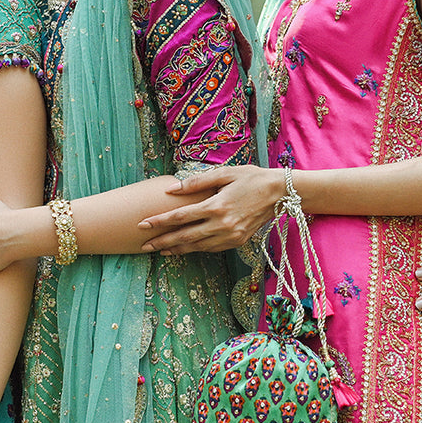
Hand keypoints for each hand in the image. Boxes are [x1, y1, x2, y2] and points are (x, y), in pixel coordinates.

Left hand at [139, 164, 281, 253]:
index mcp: (216, 205)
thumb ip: (196, 181)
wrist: (279, 193)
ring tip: (160, 250)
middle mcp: (222, 224)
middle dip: (162, 242)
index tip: (142, 225)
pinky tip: (184, 248)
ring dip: (176, 249)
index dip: (159, 222)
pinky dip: (195, 249)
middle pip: (184, 236)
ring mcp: (230, 236)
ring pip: (196, 246)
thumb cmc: (251, 178)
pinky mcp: (237, 242)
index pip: (180, 216)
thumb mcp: (224, 173)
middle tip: (143, 246)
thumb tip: (172, 189)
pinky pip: (211, 248)